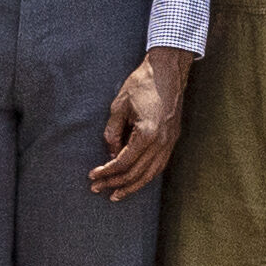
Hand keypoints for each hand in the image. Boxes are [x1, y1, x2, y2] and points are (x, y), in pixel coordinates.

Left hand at [82, 49, 190, 200]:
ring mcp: (170, 142)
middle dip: (116, 184)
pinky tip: (135, 180)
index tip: (93, 176)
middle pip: (137, 174)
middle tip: (98, 189)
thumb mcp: (118, 106)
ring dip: (133, 186)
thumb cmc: (141, 84)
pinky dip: (146, 176)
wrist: (168, 71)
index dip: (107, 172)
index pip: (124, 163)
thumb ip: (112, 133)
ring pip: (151, 174)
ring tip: (116, 195)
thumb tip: (111, 154)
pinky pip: (160, 165)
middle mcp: (162, 142)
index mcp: (147, 134)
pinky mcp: (173, 139)